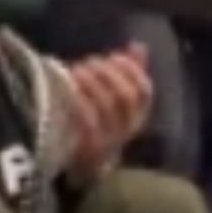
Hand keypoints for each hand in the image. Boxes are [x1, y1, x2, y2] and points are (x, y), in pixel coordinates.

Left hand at [65, 45, 152, 179]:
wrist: (83, 167)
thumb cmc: (98, 124)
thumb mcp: (116, 99)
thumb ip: (129, 72)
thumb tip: (138, 45)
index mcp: (137, 116)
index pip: (144, 91)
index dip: (130, 70)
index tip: (113, 56)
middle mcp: (126, 130)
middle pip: (125, 97)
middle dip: (108, 74)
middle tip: (90, 61)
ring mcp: (106, 141)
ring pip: (105, 107)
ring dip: (91, 83)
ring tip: (76, 70)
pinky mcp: (85, 149)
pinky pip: (85, 121)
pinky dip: (78, 100)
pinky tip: (67, 87)